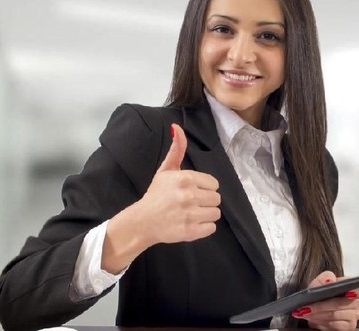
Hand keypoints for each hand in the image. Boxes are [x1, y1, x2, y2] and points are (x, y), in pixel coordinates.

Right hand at [133, 123, 220, 244]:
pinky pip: (211, 228)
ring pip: (216, 213)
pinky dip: (203, 228)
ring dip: (205, 214)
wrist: (142, 221)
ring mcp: (190, 214)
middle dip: (205, 201)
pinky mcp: (190, 231)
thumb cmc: (156, 194)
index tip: (192, 191)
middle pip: (216, 198)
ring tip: (191, 213)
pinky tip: (191, 223)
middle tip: (190, 203)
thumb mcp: (166, 170)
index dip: (204, 188)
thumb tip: (177, 127)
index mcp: (185, 178)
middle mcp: (189, 195)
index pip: (214, 184)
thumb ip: (176, 149)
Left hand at [292, 271, 358, 330]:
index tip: (349, 291)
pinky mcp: (348, 327)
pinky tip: (313, 320)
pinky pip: (336, 325)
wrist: (313, 310)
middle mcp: (358, 303)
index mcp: (355, 288)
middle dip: (324, 304)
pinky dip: (322, 322)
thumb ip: (324, 278)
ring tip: (306, 311)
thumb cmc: (320, 296)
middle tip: (309, 305)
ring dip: (319, 314)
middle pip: (346, 303)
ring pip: (337, 314)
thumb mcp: (318, 284)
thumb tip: (330, 279)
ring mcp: (354, 316)